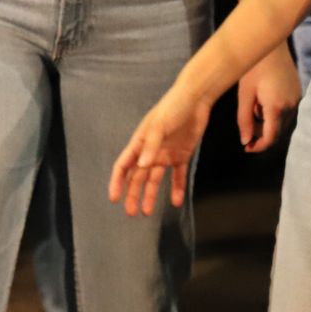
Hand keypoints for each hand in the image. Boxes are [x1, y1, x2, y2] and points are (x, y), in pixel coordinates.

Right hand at [108, 83, 209, 216]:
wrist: (196, 99)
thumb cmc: (173, 107)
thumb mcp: (159, 125)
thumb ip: (151, 146)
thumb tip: (142, 166)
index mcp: (140, 143)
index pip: (124, 166)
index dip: (117, 182)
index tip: (114, 198)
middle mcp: (150, 151)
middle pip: (137, 177)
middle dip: (133, 194)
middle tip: (131, 212)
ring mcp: (165, 154)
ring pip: (154, 179)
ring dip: (150, 195)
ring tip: (147, 212)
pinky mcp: (181, 155)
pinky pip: (177, 176)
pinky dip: (176, 189)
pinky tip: (175, 201)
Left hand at [236, 43, 300, 151]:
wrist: (270, 45)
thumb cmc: (253, 67)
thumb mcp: (245, 94)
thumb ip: (244, 119)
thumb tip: (245, 140)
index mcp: (277, 108)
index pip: (270, 137)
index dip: (259, 146)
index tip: (247, 147)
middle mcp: (291, 106)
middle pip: (277, 131)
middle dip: (261, 135)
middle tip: (246, 130)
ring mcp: (297, 99)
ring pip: (282, 122)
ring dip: (268, 124)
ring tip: (252, 110)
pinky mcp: (298, 92)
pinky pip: (287, 111)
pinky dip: (274, 114)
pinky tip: (262, 101)